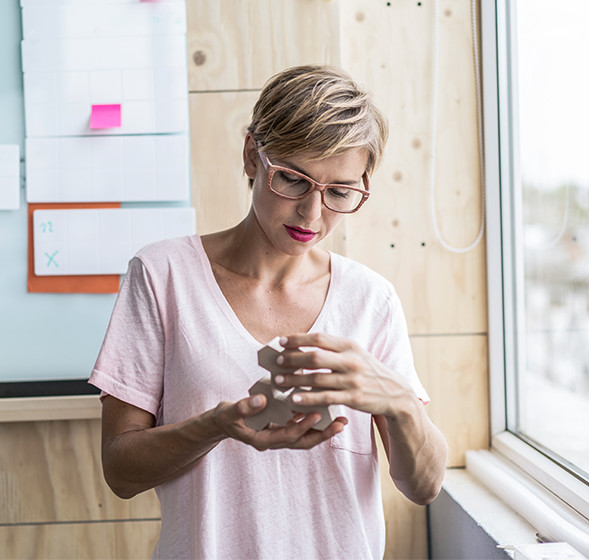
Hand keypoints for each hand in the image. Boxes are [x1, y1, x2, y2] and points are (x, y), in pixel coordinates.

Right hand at [212, 394, 347, 450]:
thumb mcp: (230, 412)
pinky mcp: (282, 427)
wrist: (221, 423)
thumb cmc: (226, 417)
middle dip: (322, 434)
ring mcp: (279, 435)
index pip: (288, 437)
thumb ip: (244, 407)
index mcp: (263, 440)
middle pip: (303, 441)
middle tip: (340, 424)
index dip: (303, 427)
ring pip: (305, 436)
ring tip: (340, 420)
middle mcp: (274, 440)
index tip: (316, 415)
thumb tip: (262, 400)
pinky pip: (300, 426)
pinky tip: (325, 410)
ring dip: (322, 428)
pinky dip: (312, 420)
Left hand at [273, 333, 418, 416]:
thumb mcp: (355, 354)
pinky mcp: (354, 398)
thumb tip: (303, 345)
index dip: (298, 339)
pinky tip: (294, 398)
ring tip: (279, 381)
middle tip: (278, 362)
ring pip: (317, 379)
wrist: (395, 393)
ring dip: (294, 380)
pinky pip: (326, 398)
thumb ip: (333, 350)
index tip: (281, 341)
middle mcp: (351, 361)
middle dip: (293, 359)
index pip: (319, 338)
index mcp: (350, 346)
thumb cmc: (368, 371)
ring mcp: (353, 380)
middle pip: (315, 357)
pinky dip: (308, 398)